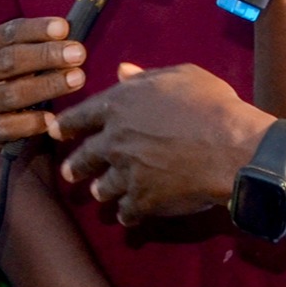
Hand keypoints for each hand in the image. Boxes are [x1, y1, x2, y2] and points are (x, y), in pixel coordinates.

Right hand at [0, 17, 84, 160]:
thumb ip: (24, 44)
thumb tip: (65, 34)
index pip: (6, 34)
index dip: (36, 30)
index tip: (64, 28)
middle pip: (9, 62)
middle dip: (46, 55)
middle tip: (78, 53)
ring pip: (11, 94)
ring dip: (48, 85)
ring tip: (77, 78)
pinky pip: (11, 128)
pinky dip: (33, 122)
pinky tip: (53, 117)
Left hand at [49, 62, 270, 224]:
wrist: (230, 146)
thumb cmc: (209, 103)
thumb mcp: (179, 76)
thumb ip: (145, 77)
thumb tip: (122, 71)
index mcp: (119, 105)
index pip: (80, 116)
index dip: (66, 124)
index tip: (55, 130)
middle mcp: (115, 140)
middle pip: (85, 157)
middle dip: (76, 165)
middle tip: (70, 172)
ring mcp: (127, 173)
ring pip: (102, 187)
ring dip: (101, 190)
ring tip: (100, 193)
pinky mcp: (143, 200)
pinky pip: (126, 211)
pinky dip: (126, 213)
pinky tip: (127, 215)